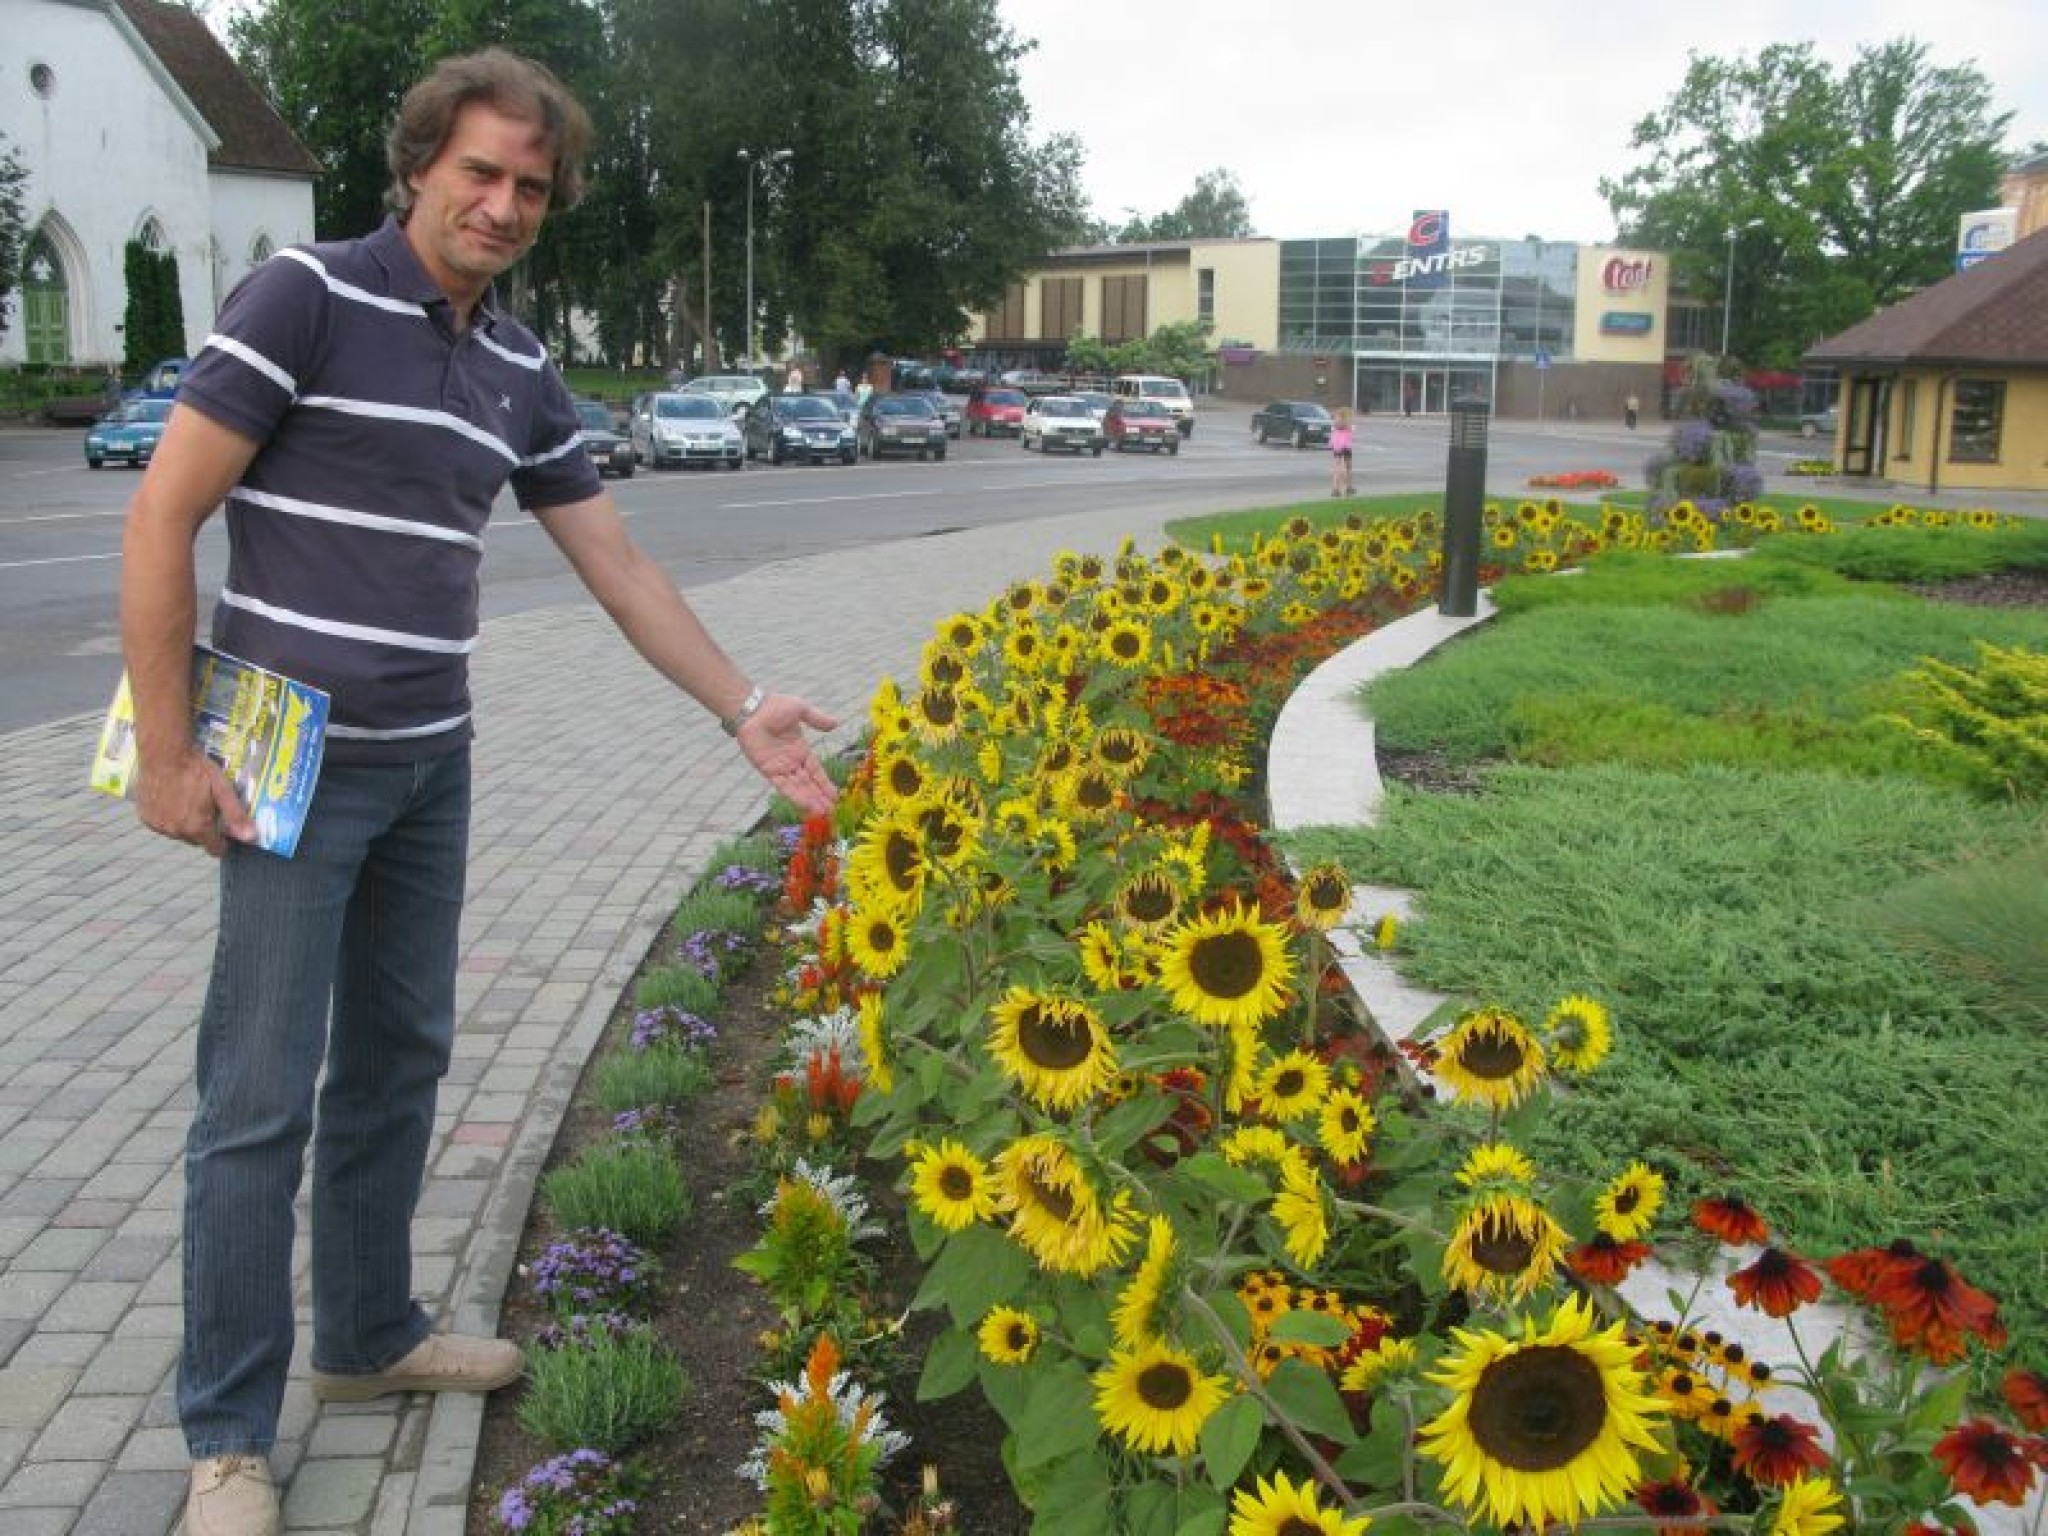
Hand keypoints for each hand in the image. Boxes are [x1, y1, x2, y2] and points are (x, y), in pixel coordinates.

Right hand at [134, 745, 255, 856]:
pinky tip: (171, 800)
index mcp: (197, 828)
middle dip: (204, 829)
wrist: (163, 753)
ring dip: (184, 823)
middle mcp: (176, 831)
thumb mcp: (222, 789)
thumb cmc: (196, 769)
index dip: (223, 842)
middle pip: (196, 839)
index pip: (215, 849)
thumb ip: (235, 815)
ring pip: (178, 832)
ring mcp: (158, 825)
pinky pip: (161, 824)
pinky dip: (167, 817)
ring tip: (187, 801)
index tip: (226, 831)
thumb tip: (251, 837)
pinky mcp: (144, 816)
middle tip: (206, 807)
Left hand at [734, 692, 839, 815]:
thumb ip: (818, 719)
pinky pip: (783, 786)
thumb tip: (836, 724)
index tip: (835, 796)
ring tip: (822, 813)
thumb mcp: (801, 709)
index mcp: (800, 750)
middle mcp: (791, 762)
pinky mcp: (768, 770)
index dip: (825, 784)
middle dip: (820, 797)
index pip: (816, 771)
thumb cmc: (774, 706)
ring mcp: (780, 767)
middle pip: (808, 784)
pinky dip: (794, 796)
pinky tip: (806, 805)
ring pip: (798, 788)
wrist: (752, 709)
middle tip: (832, 811)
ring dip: (809, 800)